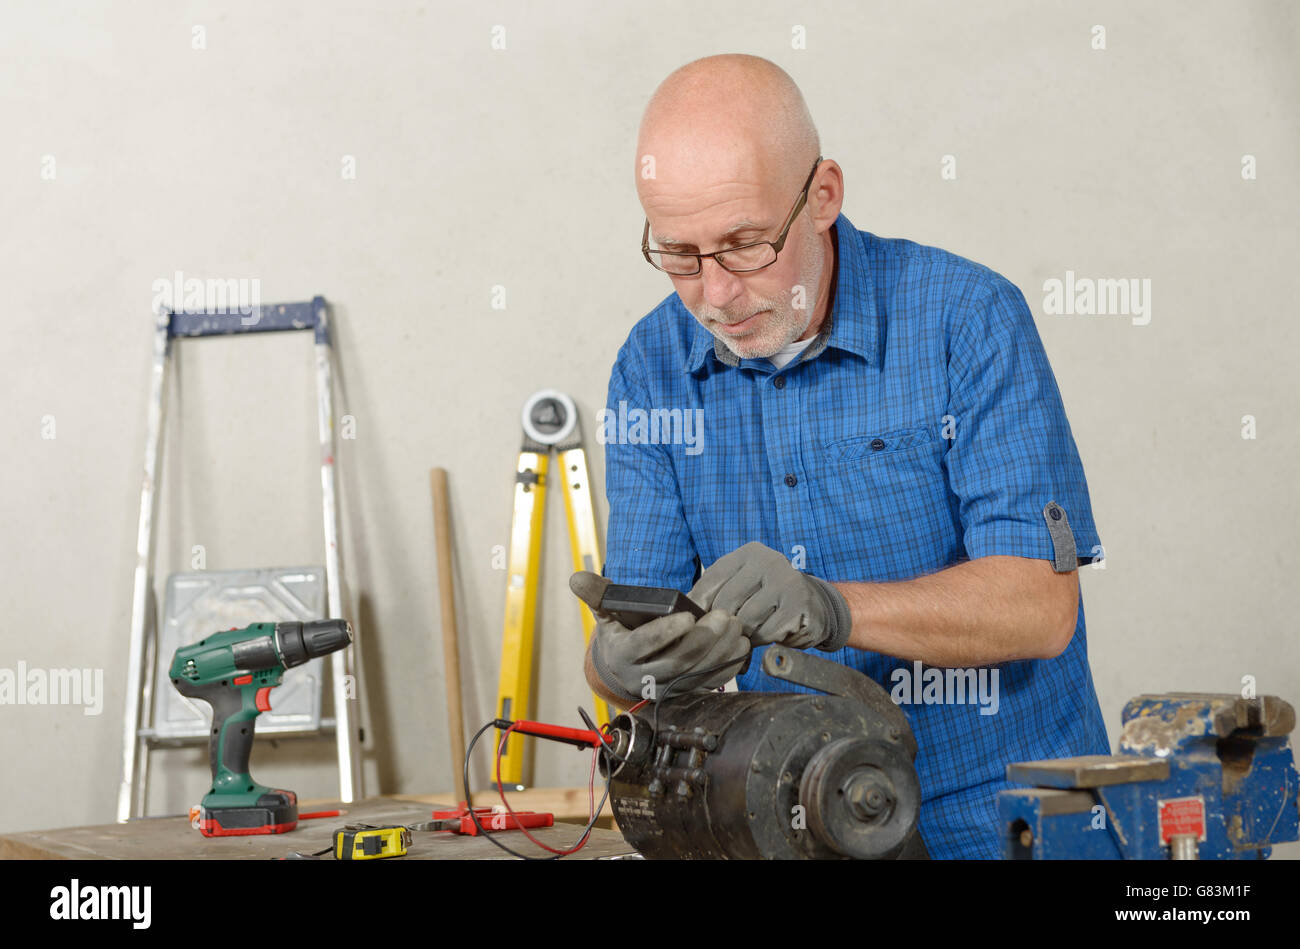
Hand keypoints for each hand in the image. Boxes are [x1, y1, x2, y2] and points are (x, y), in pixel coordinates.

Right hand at [570, 571, 750, 701]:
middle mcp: (643, 677)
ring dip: (721, 650)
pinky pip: (709, 682)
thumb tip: (576, 577)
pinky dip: (727, 665)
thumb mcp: (605, 614)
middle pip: (677, 660)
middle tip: (724, 616)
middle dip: (704, 639)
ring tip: (735, 626)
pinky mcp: (683, 692)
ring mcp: (666, 688)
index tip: (687, 616)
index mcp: (622, 654)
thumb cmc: (619, 632)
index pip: (644, 644)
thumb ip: (596, 594)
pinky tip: (740, 646)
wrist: (623, 669)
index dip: (665, 632)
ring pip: (696, 672)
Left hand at [689, 541, 851, 650]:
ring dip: (743, 635)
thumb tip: (680, 610)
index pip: (712, 580)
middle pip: (727, 602)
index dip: (699, 606)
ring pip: (746, 620)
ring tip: (749, 634)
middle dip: (723, 625)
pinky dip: (763, 641)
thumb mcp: (741, 585)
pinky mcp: (799, 604)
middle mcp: (769, 560)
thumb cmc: (767, 598)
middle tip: (725, 635)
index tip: (696, 623)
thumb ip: (714, 592)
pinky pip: (767, 632)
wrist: (815, 605)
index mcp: (749, 553)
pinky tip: (769, 635)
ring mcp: (786, 581)